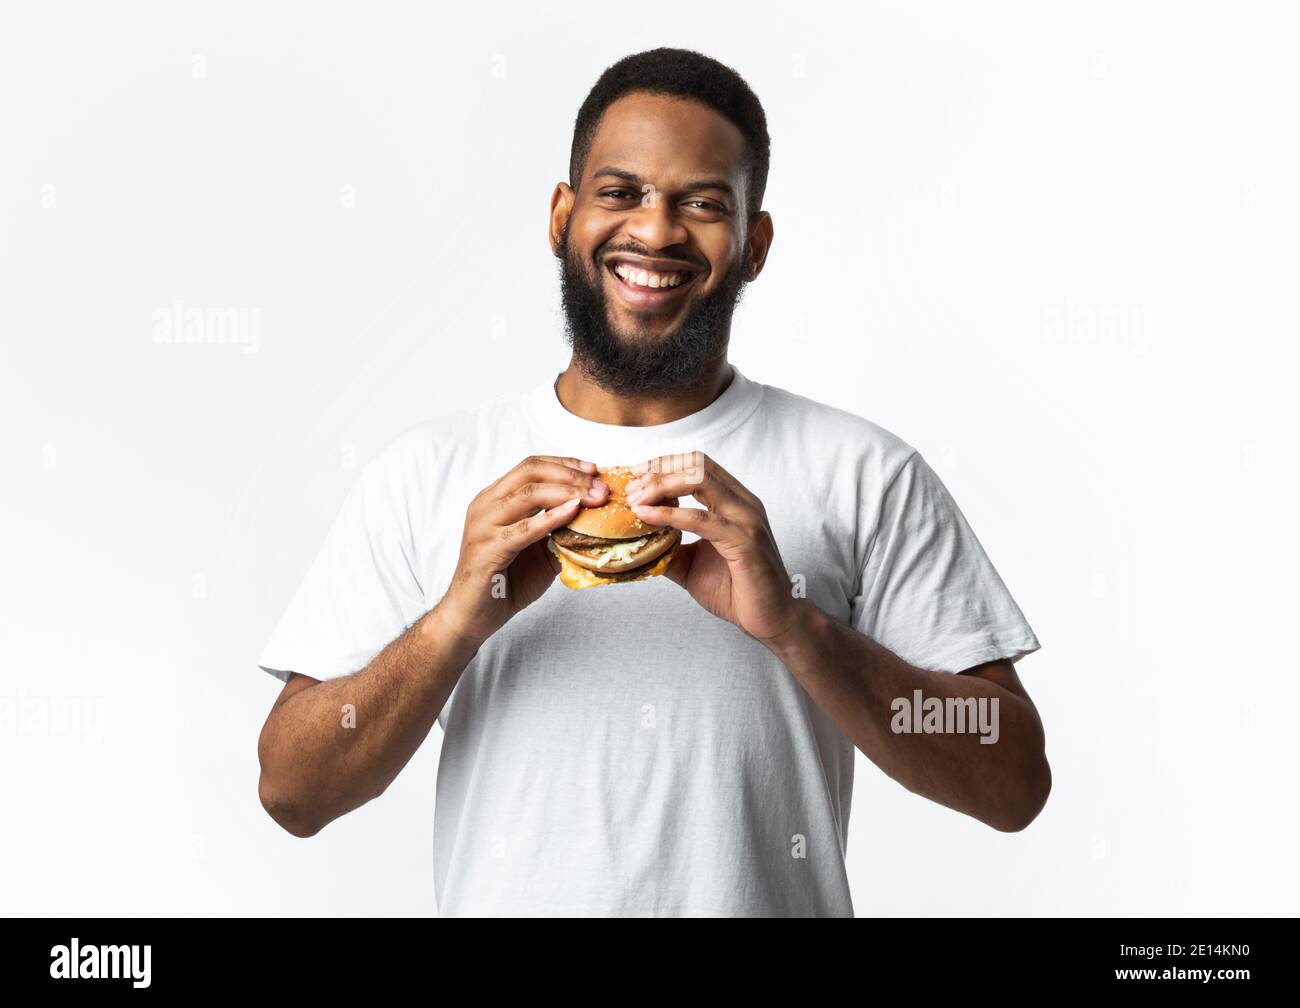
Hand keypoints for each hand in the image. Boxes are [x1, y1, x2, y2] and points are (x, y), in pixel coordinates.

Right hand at [439, 455, 607, 643]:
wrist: (472, 616)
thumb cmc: (505, 583)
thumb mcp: (539, 550)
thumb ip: (559, 531)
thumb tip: (595, 519)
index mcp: (495, 498)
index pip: (532, 467)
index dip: (565, 464)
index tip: (594, 470)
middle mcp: (486, 505)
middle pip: (531, 472)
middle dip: (571, 475)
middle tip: (601, 486)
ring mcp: (483, 525)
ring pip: (528, 494)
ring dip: (567, 492)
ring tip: (595, 497)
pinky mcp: (487, 548)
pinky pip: (524, 528)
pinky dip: (551, 517)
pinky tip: (573, 512)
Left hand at [624, 451, 801, 645]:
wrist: (771, 619)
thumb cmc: (738, 591)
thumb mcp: (692, 564)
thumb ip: (669, 546)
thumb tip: (636, 541)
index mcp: (735, 502)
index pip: (698, 465)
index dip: (665, 463)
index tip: (636, 474)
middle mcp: (743, 503)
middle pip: (696, 465)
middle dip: (658, 471)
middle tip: (630, 488)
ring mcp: (746, 518)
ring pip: (698, 481)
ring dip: (661, 486)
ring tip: (635, 499)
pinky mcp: (744, 540)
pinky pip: (700, 519)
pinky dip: (669, 514)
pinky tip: (647, 516)